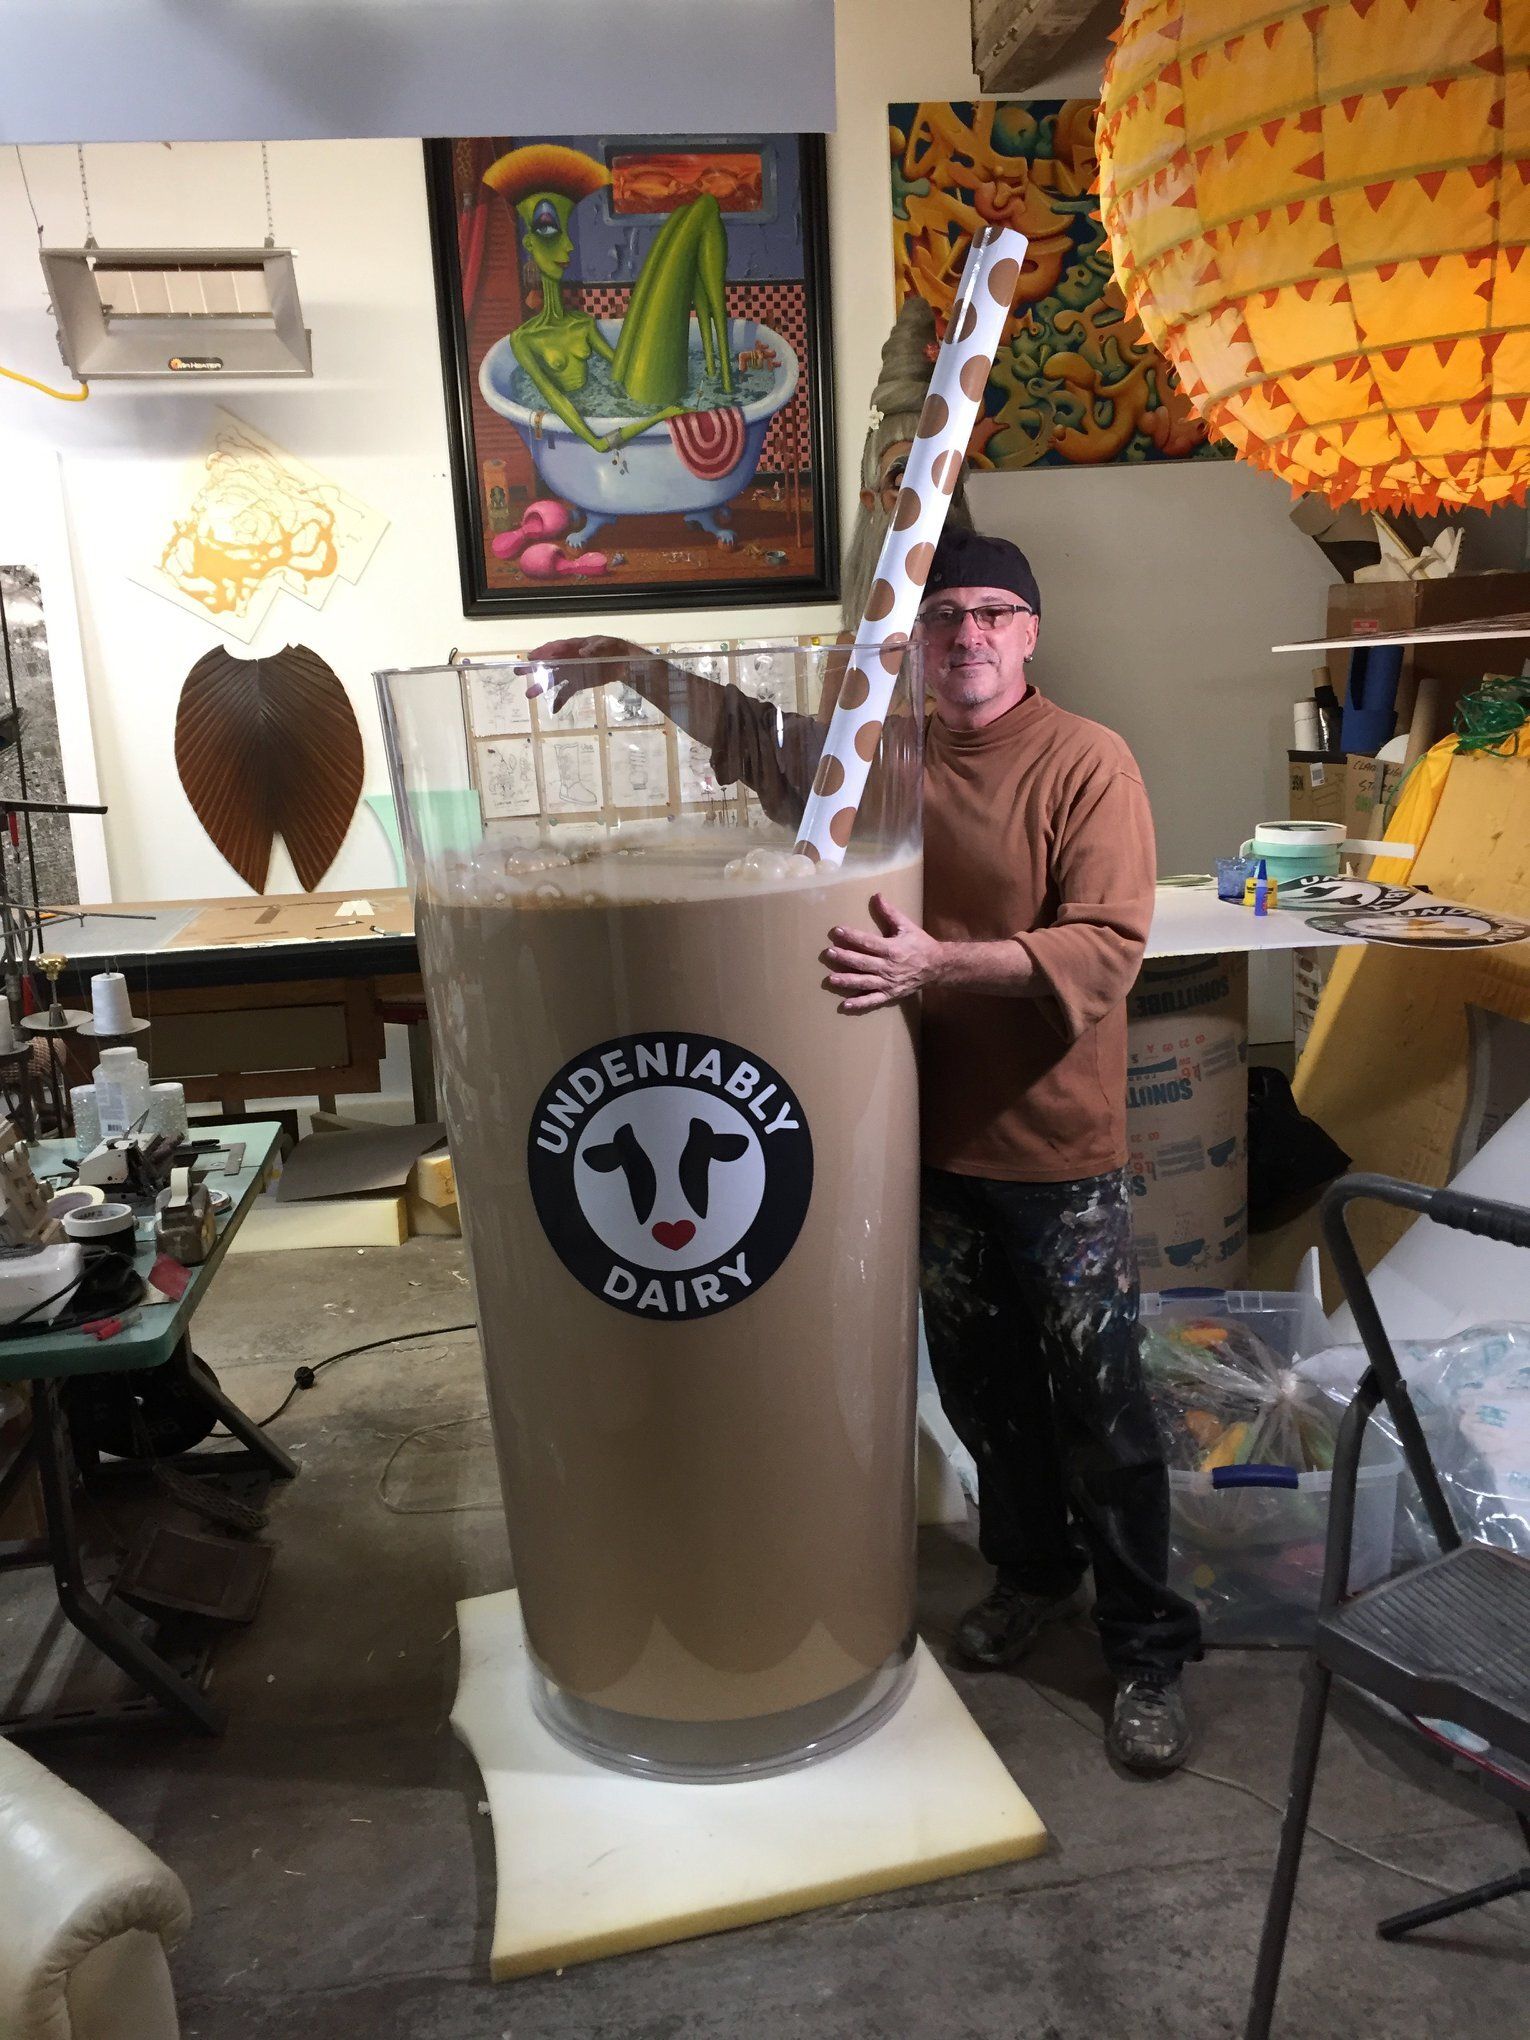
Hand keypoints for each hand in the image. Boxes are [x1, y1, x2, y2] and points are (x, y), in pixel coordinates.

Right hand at [524, 636, 650, 713]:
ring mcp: (573, 671)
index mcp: (574, 646)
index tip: (531, 657)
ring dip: (541, 686)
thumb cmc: (614, 649)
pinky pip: (566, 692)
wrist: (624, 662)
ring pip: (554, 679)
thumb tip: (583, 652)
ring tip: (528, 694)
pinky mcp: (579, 682)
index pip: (556, 648)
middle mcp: (569, 658)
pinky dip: (559, 700)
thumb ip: (595, 648)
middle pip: (549, 663)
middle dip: (534, 667)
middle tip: (517, 671)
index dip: (544, 652)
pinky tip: (552, 709)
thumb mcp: (607, 645)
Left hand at [823, 893, 943, 1013]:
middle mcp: (888, 967)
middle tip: (829, 953)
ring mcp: (888, 982)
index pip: (868, 942)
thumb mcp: (907, 926)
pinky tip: (845, 1004)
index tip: (837, 931)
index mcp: (892, 949)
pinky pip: (873, 1000)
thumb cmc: (920, 944)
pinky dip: (859, 1004)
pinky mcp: (890, 994)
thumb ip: (890, 912)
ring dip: (848, 980)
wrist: (936, 967)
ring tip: (831, 979)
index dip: (852, 936)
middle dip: (845, 958)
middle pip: (863, 962)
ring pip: (865, 982)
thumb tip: (877, 895)